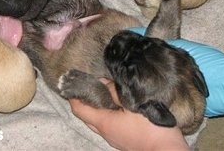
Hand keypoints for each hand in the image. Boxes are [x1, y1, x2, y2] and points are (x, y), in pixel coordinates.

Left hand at [69, 79, 188, 150]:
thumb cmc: (150, 127)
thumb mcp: (133, 104)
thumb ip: (115, 92)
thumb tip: (101, 82)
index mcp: (104, 123)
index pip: (79, 110)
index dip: (73, 97)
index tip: (72, 84)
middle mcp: (105, 133)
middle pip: (87, 117)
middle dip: (84, 102)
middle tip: (88, 86)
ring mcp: (114, 139)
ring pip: (98, 122)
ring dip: (97, 108)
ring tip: (103, 92)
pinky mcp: (124, 141)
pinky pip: (109, 126)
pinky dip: (108, 115)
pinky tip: (118, 106)